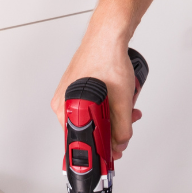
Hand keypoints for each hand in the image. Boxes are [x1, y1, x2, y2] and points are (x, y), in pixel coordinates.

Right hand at [50, 37, 143, 160]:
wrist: (108, 35)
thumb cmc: (106, 60)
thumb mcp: (120, 102)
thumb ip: (121, 128)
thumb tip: (120, 143)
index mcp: (64, 109)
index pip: (77, 143)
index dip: (96, 152)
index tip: (107, 157)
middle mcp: (63, 102)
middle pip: (87, 130)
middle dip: (110, 132)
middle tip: (125, 130)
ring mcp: (70, 93)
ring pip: (92, 117)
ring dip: (112, 119)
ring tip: (128, 111)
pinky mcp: (79, 86)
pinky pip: (93, 104)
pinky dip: (108, 107)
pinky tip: (120, 101)